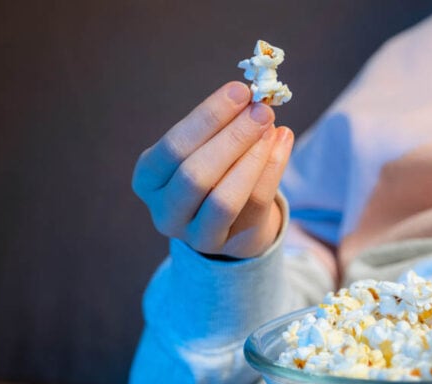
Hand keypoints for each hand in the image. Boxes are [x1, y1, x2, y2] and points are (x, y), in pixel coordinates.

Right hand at [132, 81, 293, 257]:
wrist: (232, 222)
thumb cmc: (212, 172)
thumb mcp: (204, 148)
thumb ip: (220, 126)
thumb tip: (251, 97)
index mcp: (148, 179)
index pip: (174, 147)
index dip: (208, 118)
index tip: (240, 91)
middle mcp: (165, 212)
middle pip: (196, 176)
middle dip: (233, 138)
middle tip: (261, 110)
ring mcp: (196, 236)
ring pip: (225, 199)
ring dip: (253, 158)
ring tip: (273, 127)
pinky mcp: (232, 245)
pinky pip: (255, 205)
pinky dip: (272, 170)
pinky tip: (282, 142)